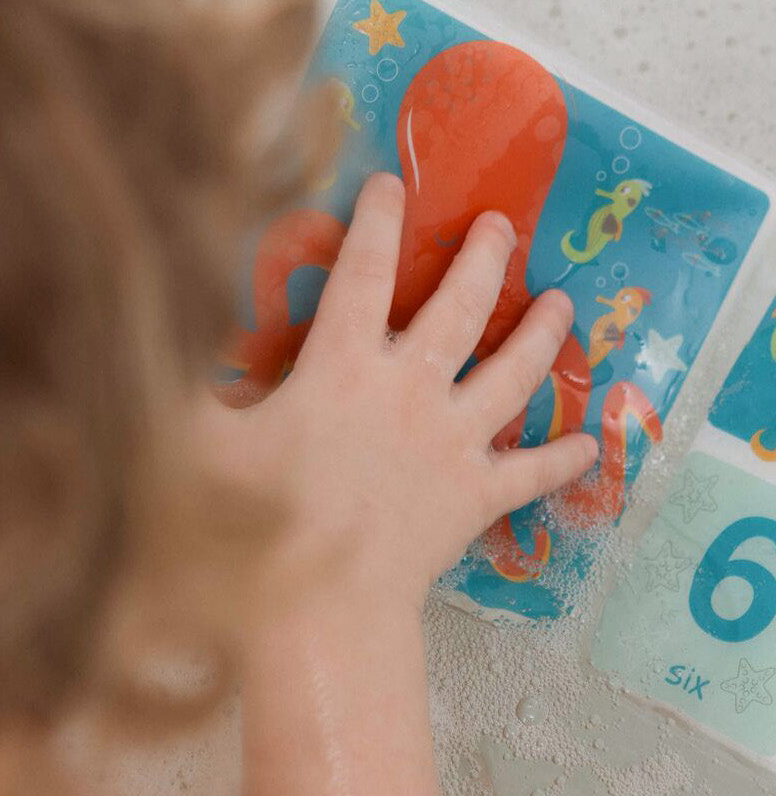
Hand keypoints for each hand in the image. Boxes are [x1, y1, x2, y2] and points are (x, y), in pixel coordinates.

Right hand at [209, 172, 597, 615]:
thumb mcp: (198, 442)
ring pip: (513, 373)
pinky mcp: (478, 495)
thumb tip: (167, 333)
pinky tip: (589, 444)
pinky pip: (531, 472)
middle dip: (483, 258)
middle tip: (502, 225)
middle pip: (460, 308)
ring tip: (564, 303)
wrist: (316, 611)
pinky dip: (561, 458)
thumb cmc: (250, 530)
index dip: (376, 222)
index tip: (391, 183)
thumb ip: (192, 384)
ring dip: (541, 335)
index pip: (364, 274)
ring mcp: (454, 442)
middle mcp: (411, 392)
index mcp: (344, 368)